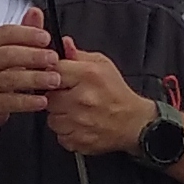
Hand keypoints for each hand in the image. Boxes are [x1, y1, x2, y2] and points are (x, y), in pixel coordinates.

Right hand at [0, 11, 62, 129]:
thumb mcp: (6, 50)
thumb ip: (24, 33)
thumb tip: (36, 12)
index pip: (6, 33)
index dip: (27, 34)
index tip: (47, 38)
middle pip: (8, 55)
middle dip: (34, 56)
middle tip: (54, 59)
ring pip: (9, 78)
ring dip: (35, 78)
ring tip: (54, 80)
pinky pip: (8, 101)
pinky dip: (27, 101)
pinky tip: (42, 100)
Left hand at [36, 35, 156, 155]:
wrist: (135, 122)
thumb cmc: (117, 92)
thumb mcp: (102, 65)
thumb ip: (79, 55)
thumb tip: (64, 44)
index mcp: (88, 75)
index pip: (53, 70)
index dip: (52, 75)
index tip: (58, 79)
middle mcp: (82, 98)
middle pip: (49, 97)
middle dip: (56, 97)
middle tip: (69, 97)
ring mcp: (80, 122)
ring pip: (52, 119)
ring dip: (60, 116)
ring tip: (75, 112)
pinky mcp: (80, 140)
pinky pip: (60, 136)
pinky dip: (67, 132)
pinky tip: (79, 125)